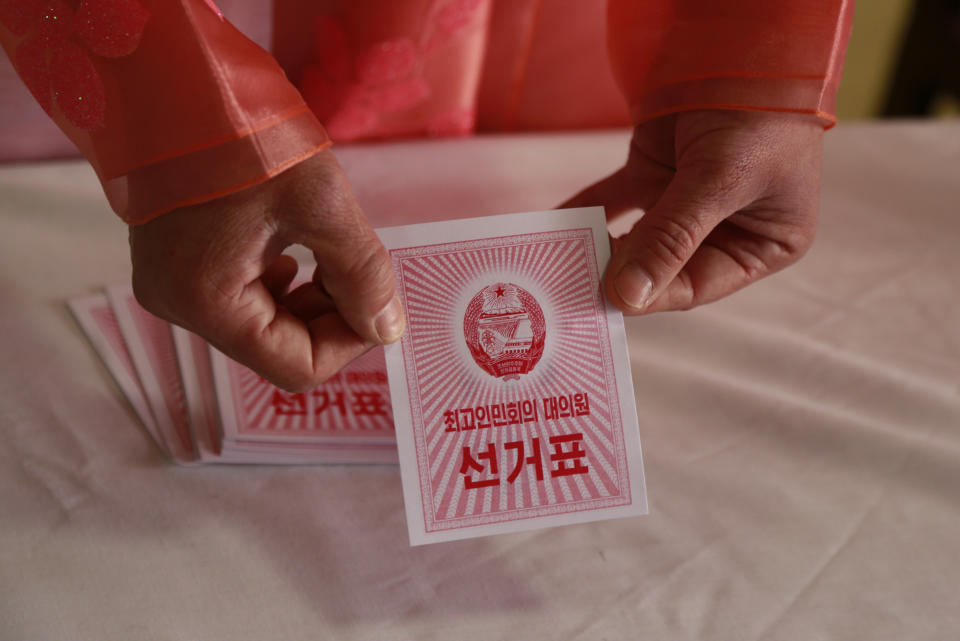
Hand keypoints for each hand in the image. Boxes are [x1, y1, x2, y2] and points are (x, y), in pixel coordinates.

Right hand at [129, 149, 403, 391]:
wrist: (172, 78)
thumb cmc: (243, 133)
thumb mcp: (319, 203)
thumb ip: (362, 273)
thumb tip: (389, 330)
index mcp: (207, 301)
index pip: (296, 368)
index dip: (348, 343)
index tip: (378, 303)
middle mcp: (179, 307)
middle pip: (279, 348)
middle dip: (330, 317)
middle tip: (357, 270)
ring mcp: (171, 287)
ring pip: (262, 325)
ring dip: (308, 299)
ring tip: (327, 249)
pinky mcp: (175, 265)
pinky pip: (240, 298)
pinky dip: (279, 283)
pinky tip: (293, 244)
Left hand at [563, 110, 823, 313]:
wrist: (745, 42)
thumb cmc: (759, 114)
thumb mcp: (720, 179)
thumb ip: (671, 237)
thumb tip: (627, 296)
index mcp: (763, 245)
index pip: (698, 285)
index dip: (652, 295)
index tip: (607, 299)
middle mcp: (724, 231)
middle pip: (661, 266)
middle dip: (618, 273)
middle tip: (572, 284)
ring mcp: (685, 203)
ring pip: (634, 237)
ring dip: (596, 246)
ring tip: (557, 262)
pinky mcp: (653, 173)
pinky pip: (614, 201)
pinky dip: (585, 212)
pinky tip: (553, 229)